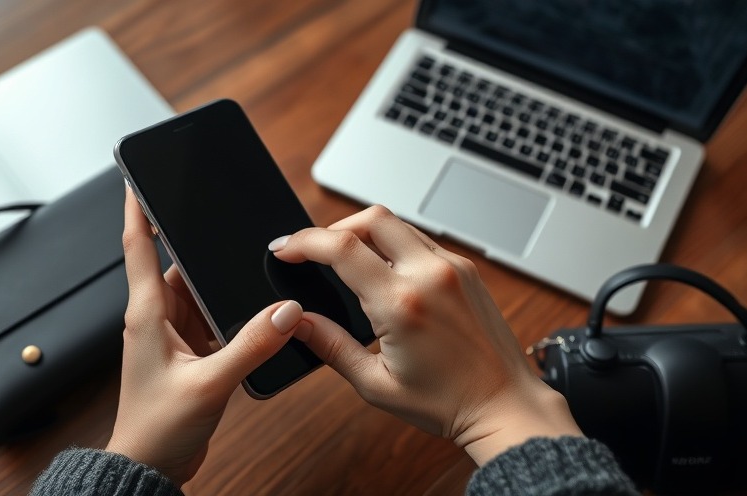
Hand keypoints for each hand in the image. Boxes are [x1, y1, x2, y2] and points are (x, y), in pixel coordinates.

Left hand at [105, 187, 304, 485]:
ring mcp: (171, 335)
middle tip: (225, 224)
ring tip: (243, 274)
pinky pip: (210, 319)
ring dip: (217, 286)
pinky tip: (249, 317)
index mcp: (146, 314)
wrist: (149, 467)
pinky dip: (228, 314)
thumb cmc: (157, 429)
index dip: (137, 209)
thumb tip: (285, 312)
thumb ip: (250, 346)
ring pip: (198, 293)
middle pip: (179, 265)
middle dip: (200, 246)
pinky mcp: (187, 352)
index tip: (139, 177)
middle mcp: (156, 318)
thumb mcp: (209, 384)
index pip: (138, 246)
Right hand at [270, 205, 581, 465]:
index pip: (340, 248)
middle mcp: (430, 275)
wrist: (505, 405)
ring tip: (346, 261)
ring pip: (398, 224)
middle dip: (333, 228)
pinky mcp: (467, 269)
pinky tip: (384, 271)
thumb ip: (330, 345)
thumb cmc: (447, 402)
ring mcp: (453, 268)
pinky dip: (394, 245)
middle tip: (314, 252)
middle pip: (370, 218)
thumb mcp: (375, 383)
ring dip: (365, 233)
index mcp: (402, 303)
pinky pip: (422, 240)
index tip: (285, 249)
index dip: (303, 242)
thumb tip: (295, 321)